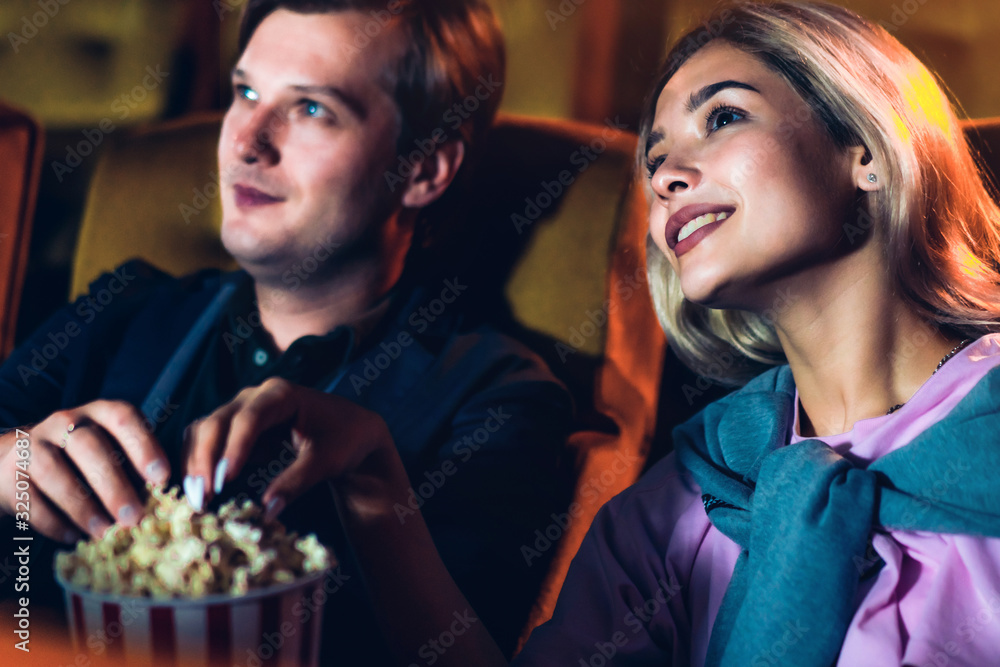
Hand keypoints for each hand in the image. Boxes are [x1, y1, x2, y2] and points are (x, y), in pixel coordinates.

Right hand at [0, 401, 170, 541]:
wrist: (19, 461)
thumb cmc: (82, 460)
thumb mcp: (111, 452)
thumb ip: (136, 469)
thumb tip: (165, 503)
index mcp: (98, 413)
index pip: (123, 417)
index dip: (144, 446)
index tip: (161, 478)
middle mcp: (64, 422)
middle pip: (89, 446)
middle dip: (114, 484)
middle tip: (134, 517)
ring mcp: (32, 445)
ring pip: (55, 472)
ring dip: (82, 506)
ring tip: (105, 533)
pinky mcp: (10, 475)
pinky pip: (30, 499)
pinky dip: (54, 521)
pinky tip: (74, 537)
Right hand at [184, 378, 394, 517]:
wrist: (350, 431)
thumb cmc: (344, 439)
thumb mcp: (327, 461)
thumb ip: (297, 482)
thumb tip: (267, 511)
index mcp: (280, 394)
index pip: (249, 419)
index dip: (234, 448)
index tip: (225, 480)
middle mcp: (254, 397)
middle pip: (218, 422)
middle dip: (206, 459)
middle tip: (202, 497)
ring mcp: (241, 410)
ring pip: (204, 430)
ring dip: (196, 463)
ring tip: (197, 498)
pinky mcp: (235, 428)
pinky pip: (207, 441)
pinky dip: (198, 463)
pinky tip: (198, 489)